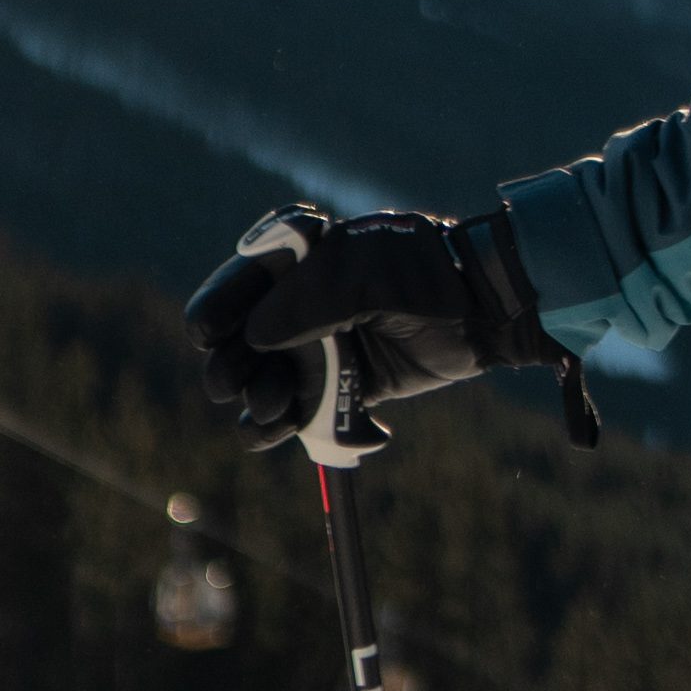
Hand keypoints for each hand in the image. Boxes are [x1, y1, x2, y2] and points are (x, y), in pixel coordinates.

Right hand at [187, 198, 552, 439]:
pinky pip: (296, 411)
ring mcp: (319, 348)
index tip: (208, 335)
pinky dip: (278, 426)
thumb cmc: (423, 274)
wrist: (482, 310)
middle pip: (239, 340)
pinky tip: (273, 430)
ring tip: (271, 407)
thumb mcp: (364, 273)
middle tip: (231, 383)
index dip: (217, 308)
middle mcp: (300, 305)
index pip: (240, 283)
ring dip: (256, 397)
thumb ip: (308, 301)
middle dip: (229, 363)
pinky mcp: (341, 387)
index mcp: (298, 261)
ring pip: (263, 381)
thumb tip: (254, 337)